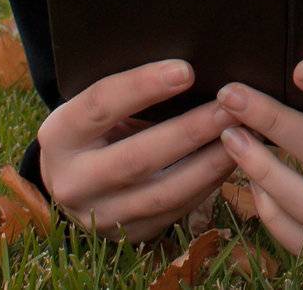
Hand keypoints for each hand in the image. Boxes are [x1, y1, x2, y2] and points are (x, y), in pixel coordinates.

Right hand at [37, 59, 235, 240]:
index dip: (143, 86)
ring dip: (209, 163)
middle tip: (231, 108)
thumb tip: (189, 68)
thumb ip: (127, 92)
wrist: (72, 179)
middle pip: (137, 157)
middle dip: (190, 131)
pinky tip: (232, 161)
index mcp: (59, 136)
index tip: (186, 70)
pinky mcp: (128, 234)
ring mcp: (100, 215)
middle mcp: (73, 181)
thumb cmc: (95, 127)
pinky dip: (208, 185)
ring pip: (163, 193)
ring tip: (243, 135)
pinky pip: (176, 211)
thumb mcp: (93, 107)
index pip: (100, 105)